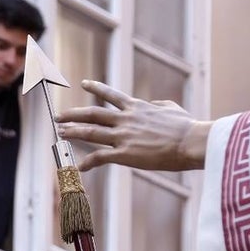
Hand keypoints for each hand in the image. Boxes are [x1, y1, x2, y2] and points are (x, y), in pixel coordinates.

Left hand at [57, 80, 210, 171]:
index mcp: (137, 107)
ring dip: (73, 132)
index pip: (111, 95)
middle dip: (73, 114)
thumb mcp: (172, 109)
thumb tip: (154, 104)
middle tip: (58, 115)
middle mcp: (126, 119)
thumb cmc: (187, 127)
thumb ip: (159, 105)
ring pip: (90, 133)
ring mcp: (124, 136)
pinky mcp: (125, 154)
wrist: (191, 141)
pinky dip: (88, 162)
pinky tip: (80, 167)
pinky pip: (101, 157)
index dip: (96, 88)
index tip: (83, 83)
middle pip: (92, 114)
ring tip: (60, 133)